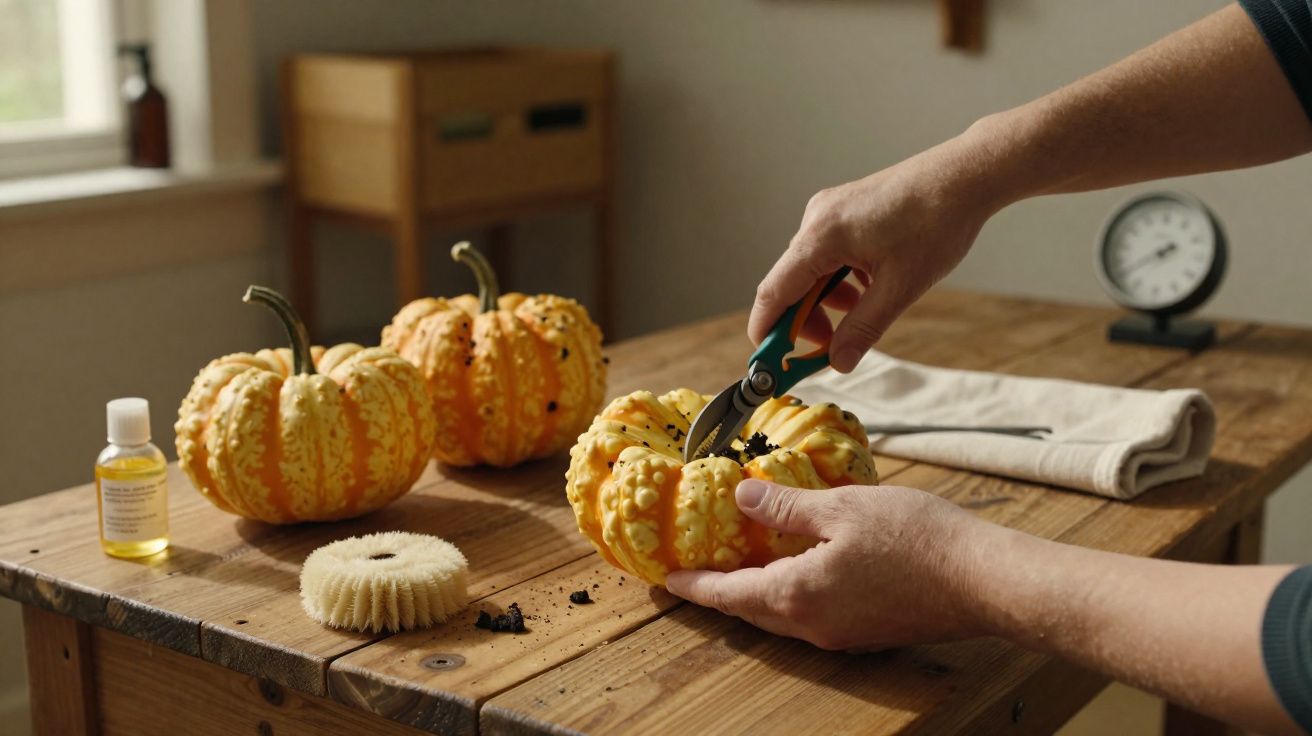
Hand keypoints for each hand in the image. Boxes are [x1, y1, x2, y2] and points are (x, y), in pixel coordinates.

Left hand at [665, 479, 1003, 650]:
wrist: (985, 581)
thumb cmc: (917, 540)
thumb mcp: (841, 508)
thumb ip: (786, 507)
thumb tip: (742, 499)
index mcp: (798, 595)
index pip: (728, 594)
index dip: (694, 586)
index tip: (666, 579)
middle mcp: (813, 625)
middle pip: (751, 611)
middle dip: (720, 593)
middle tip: (694, 574)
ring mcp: (843, 633)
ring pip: (783, 615)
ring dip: (756, 594)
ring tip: (740, 567)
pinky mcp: (869, 630)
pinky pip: (813, 614)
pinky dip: (791, 593)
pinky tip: (798, 568)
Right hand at [751, 135, 1008, 372]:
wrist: (966, 175)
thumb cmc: (937, 222)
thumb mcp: (899, 288)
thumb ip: (863, 329)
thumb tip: (838, 363)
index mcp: (820, 237)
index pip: (773, 293)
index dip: (766, 332)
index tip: (767, 364)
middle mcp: (816, 220)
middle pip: (790, 283)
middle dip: (804, 322)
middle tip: (828, 351)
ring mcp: (829, 211)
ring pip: (810, 270)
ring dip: (826, 302)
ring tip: (860, 316)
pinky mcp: (844, 209)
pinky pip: (827, 253)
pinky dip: (839, 279)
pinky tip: (868, 288)